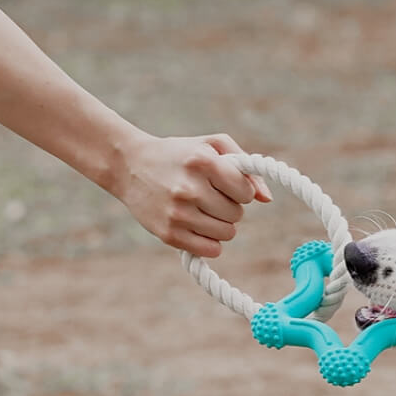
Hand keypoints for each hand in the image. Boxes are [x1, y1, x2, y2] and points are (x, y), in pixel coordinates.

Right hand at [113, 132, 271, 256]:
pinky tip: (198, 226)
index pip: (245, 192)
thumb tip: (266, 198)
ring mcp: (177, 213)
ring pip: (227, 233)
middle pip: (237, 214)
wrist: (128, 166)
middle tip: (211, 197)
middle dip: (230, 207)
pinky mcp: (169, 234)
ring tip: (203, 210)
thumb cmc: (180, 155)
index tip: (227, 185)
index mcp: (202, 162)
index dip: (241, 190)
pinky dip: (210, 242)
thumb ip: (246, 166)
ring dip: (221, 224)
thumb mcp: (212, 145)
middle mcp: (189, 188)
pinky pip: (211, 250)